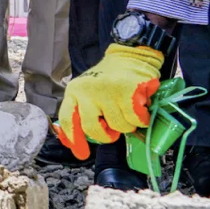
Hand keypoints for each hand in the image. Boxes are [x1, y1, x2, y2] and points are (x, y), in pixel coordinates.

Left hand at [56, 44, 163, 159]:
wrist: (131, 55)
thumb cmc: (110, 79)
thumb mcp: (89, 92)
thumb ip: (83, 113)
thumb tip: (73, 143)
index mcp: (74, 91)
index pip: (68, 119)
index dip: (74, 139)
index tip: (82, 153)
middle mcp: (87, 90)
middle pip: (92, 128)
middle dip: (106, 135)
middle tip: (112, 130)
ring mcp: (107, 90)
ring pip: (118, 125)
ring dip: (127, 123)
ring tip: (127, 110)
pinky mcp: (127, 90)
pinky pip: (135, 119)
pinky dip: (141, 119)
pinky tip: (140, 109)